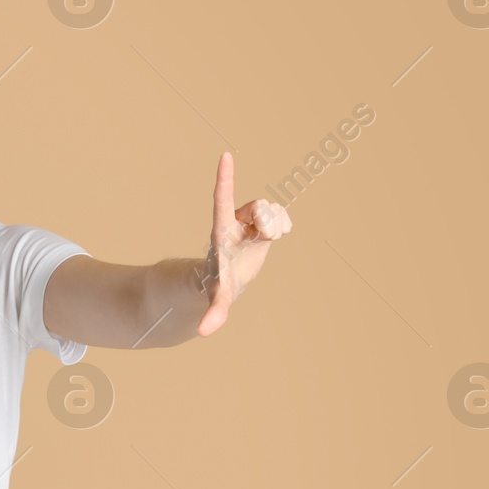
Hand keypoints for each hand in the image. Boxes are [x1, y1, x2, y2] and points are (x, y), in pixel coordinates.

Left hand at [195, 151, 291, 336]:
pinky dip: (283, 225)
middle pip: (260, 207)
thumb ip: (214, 313)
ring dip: (274, 226)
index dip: (225, 179)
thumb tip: (205, 332)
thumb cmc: (217, 286)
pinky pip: (281, 214)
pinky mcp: (262, 223)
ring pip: (272, 209)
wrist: (225, 280)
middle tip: (262, 238)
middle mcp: (235, 220)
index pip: (222, 199)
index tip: (225, 155)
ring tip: (263, 241)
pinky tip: (273, 238)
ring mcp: (248, 220)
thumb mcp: (217, 299)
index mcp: (221, 230)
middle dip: (267, 221)